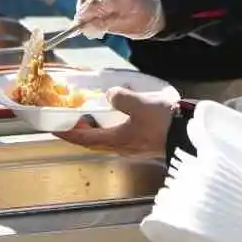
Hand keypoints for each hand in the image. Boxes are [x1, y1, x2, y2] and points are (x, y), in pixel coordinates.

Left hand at [55, 87, 173, 156]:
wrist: (189, 134)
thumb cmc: (163, 121)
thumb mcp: (140, 104)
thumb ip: (120, 97)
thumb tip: (110, 94)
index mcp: (115, 140)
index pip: (83, 139)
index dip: (66, 133)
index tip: (52, 128)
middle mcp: (121, 146)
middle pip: (92, 141)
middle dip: (78, 130)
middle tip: (69, 117)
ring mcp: (132, 146)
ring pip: (105, 138)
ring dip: (94, 128)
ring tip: (90, 113)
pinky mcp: (142, 142)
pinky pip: (118, 135)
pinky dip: (109, 126)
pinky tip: (115, 114)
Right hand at [75, 0, 164, 38]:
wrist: (162, 3)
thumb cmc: (147, 18)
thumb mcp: (127, 26)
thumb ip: (104, 25)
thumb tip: (84, 28)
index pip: (93, 3)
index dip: (83, 16)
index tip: (79, 29)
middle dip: (84, 13)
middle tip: (88, 29)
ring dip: (88, 7)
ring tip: (96, 22)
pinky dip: (94, 0)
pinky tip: (100, 11)